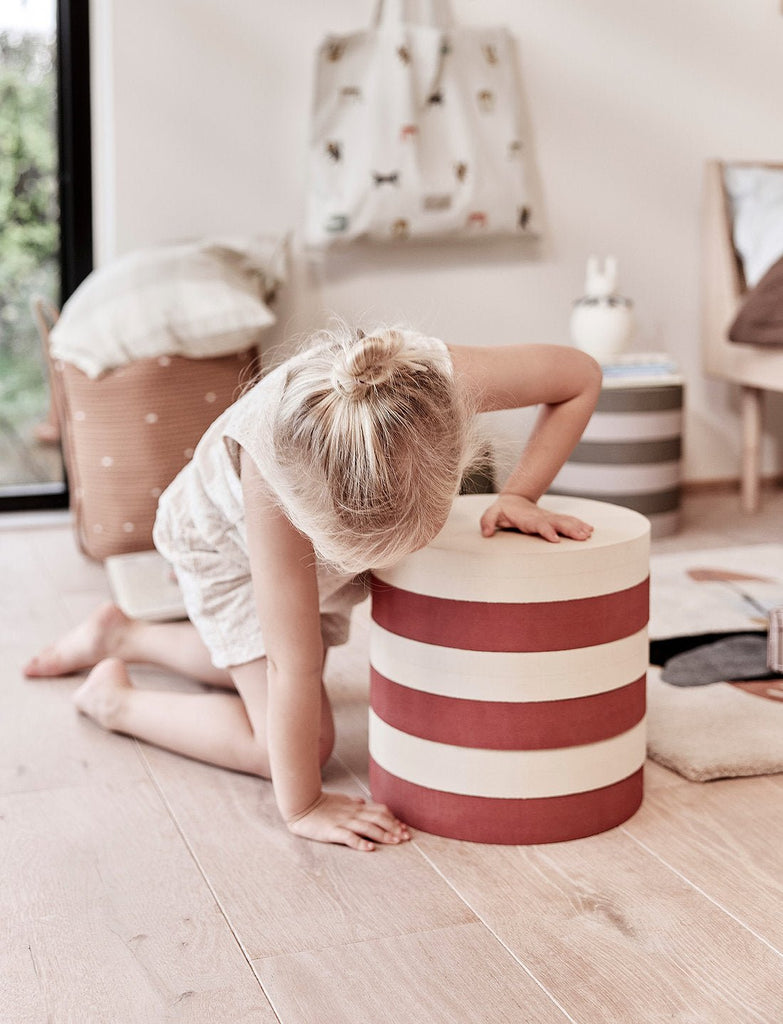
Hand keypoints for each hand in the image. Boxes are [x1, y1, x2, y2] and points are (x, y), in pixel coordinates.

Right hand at [286, 792, 411, 851]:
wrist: (302, 805)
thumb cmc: (321, 803)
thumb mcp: (340, 800)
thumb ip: (353, 802)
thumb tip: (363, 802)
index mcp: (355, 807)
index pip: (379, 811)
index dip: (393, 819)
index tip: (404, 828)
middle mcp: (353, 813)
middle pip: (378, 819)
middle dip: (393, 828)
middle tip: (406, 838)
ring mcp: (343, 822)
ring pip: (368, 828)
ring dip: (383, 835)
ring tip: (395, 842)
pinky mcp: (333, 831)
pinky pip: (349, 837)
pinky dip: (360, 843)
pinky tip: (369, 848)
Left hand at [480, 494, 593, 542]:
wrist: (514, 500)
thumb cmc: (503, 511)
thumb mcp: (492, 514)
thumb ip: (487, 521)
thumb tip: (486, 533)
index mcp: (527, 519)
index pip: (538, 525)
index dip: (546, 530)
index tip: (555, 538)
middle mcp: (541, 518)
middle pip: (557, 522)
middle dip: (569, 529)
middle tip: (581, 536)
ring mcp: (549, 518)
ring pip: (565, 521)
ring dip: (577, 527)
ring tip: (588, 533)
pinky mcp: (554, 520)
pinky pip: (568, 521)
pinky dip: (579, 525)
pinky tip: (589, 530)